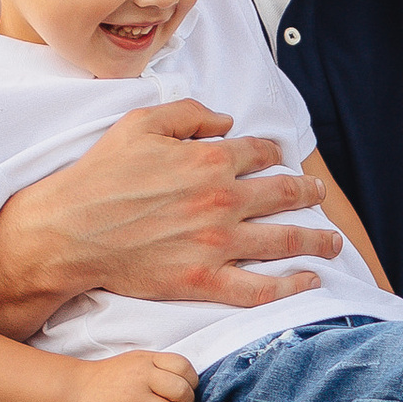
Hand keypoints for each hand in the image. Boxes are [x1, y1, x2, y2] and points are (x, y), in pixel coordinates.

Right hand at [0, 103, 342, 337]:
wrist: (70, 231)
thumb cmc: (100, 176)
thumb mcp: (140, 123)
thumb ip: (188, 113)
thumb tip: (226, 121)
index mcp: (209, 159)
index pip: (260, 152)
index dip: (275, 154)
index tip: (281, 159)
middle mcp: (222, 200)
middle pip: (285, 194)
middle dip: (308, 194)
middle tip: (319, 195)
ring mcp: (217, 244)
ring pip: (284, 240)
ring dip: (317, 239)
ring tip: (333, 241)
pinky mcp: (204, 280)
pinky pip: (260, 288)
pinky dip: (291, 286)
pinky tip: (310, 281)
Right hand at [68, 348, 197, 401]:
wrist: (74, 389)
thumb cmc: (109, 378)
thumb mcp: (135, 361)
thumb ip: (160, 368)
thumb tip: (188, 386)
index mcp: (147, 360)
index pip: (185, 367)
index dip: (191, 383)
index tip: (182, 393)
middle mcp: (142, 376)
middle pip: (183, 393)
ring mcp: (132, 398)